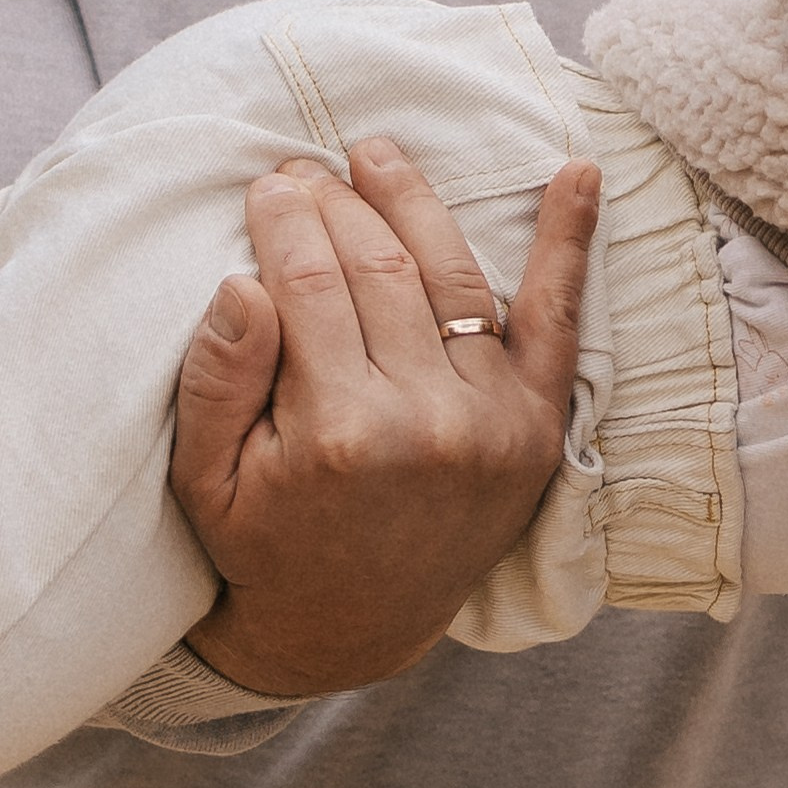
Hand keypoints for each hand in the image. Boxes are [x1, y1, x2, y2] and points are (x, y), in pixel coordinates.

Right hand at [170, 139, 599, 696]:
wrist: (350, 629)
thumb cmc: (265, 545)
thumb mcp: (207, 479)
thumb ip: (218, 380)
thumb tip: (243, 282)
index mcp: (337, 433)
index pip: (309, 284)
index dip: (287, 222)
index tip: (269, 185)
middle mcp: (425, 423)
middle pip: (380, 270)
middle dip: (338, 205)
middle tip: (307, 168)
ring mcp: (491, 423)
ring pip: (454, 277)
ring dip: (417, 204)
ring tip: (379, 158)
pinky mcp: (536, 428)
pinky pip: (559, 322)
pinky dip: (570, 244)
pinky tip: (580, 174)